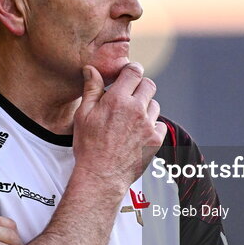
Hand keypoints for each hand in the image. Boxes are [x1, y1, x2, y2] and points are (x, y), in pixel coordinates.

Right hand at [72, 62, 166, 191]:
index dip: (132, 71)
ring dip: (146, 107)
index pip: (134, 72)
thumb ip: (91, 89)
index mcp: (117, 100)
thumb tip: (91, 69)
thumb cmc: (88, 146)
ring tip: (131, 119)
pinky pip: (160, 124)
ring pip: (155, 105)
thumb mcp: (83, 115)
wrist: (101, 176)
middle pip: (149, 85)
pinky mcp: (156, 140)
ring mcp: (148, 125)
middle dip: (140, 87)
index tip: (128, 75)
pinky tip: (138, 134)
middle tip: (130, 97)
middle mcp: (136, 110)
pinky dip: (152, 126)